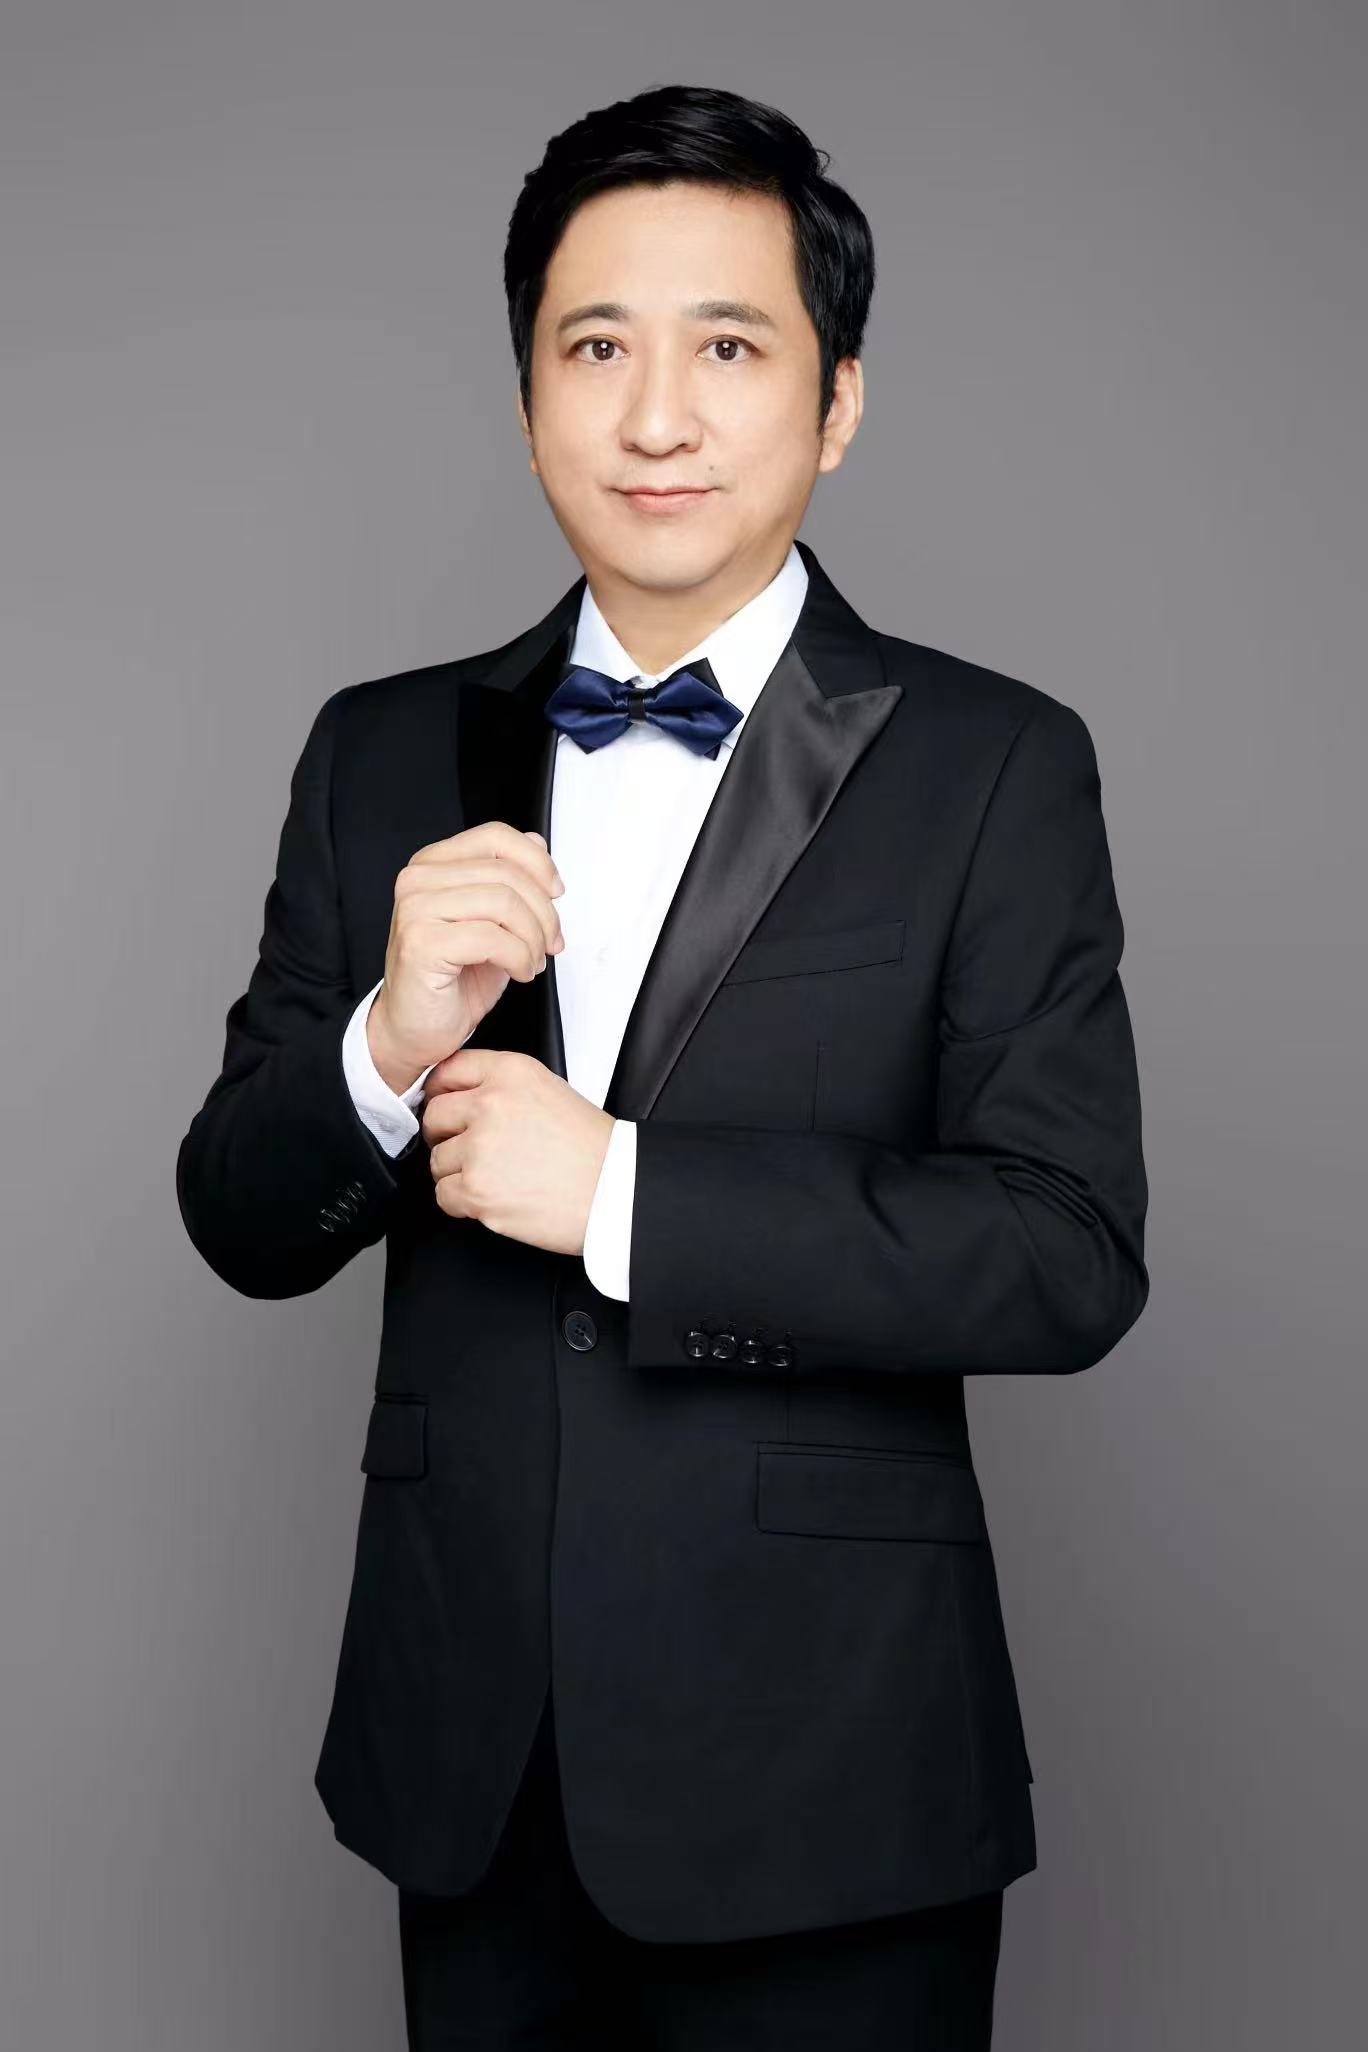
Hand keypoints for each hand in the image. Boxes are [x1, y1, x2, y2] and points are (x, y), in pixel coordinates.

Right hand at [367, 823, 565, 1093]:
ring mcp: (415, 909)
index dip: (537, 862)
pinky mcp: (421, 943)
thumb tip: (537, 845)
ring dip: (533, 938)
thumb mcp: (491, 923)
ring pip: (504, 903)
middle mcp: (418, 880)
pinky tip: (519, 972)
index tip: (556, 893)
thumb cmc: (449, 981)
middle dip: (544, 913)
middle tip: (550, 944)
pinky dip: (520, 958)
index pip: (496, 837)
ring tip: (533, 961)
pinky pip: (493, 938)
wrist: (412, 1030)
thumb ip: (509, 881)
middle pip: (507, 874)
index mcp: (433, 866)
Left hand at [420, 1048, 615, 1256]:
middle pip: (435, 1116)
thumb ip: (502, 1087)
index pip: (448, 1072)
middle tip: (472, 1151)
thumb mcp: (550, 1090)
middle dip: (447, 1136)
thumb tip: (459, 1097)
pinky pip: (444, 1195)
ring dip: (458, 1173)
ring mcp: (480, 1147)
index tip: (446, 1108)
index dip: (442, 1094)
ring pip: (437, 1160)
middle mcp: (491, 1104)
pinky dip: (463, 1203)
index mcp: (510, 1073)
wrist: (615, 1191)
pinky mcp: (476, 1188)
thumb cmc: (592, 1149)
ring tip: (496, 1178)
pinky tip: (494, 1198)